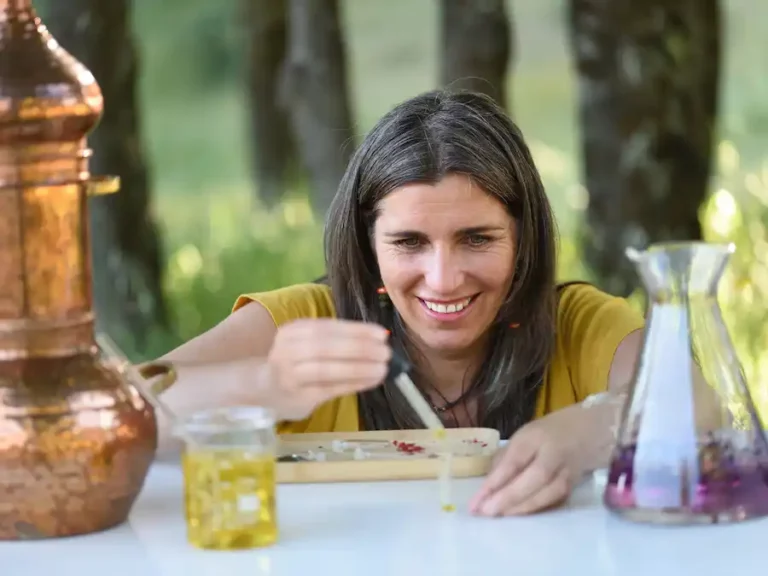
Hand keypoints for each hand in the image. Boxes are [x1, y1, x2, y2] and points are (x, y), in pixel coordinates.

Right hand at [266, 318, 391, 420]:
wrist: (265, 389)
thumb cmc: (297, 363)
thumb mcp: (309, 344)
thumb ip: (337, 340)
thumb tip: (378, 339)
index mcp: (294, 330)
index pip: (328, 327)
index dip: (357, 330)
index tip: (382, 334)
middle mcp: (287, 350)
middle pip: (326, 346)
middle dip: (360, 348)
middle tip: (386, 353)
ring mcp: (290, 375)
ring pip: (327, 369)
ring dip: (359, 368)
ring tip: (383, 369)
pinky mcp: (297, 396)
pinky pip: (329, 389)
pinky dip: (353, 384)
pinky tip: (370, 381)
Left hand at [468, 417, 576, 516]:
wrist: (581, 433)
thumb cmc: (541, 437)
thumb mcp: (520, 439)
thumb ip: (503, 460)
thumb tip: (486, 489)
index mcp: (535, 437)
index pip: (514, 460)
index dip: (496, 481)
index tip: (477, 499)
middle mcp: (554, 453)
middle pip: (535, 477)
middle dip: (509, 497)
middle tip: (486, 512)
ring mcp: (567, 470)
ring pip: (547, 493)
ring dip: (521, 507)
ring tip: (498, 514)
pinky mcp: (573, 486)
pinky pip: (553, 501)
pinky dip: (534, 509)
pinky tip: (517, 514)